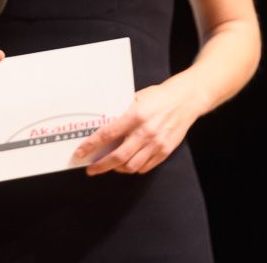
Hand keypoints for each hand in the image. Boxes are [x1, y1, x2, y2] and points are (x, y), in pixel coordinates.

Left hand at [73, 79, 200, 175]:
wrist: (186, 100)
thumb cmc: (159, 96)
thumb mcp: (136, 98)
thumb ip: (121, 112)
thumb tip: (102, 124)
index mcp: (135, 116)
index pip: (107, 134)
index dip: (91, 146)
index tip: (80, 153)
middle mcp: (145, 132)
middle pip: (118, 156)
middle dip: (100, 166)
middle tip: (91, 169)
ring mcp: (157, 143)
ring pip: (131, 165)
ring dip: (116, 169)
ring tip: (109, 166)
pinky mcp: (166, 151)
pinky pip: (145, 166)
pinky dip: (133, 168)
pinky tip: (126, 164)